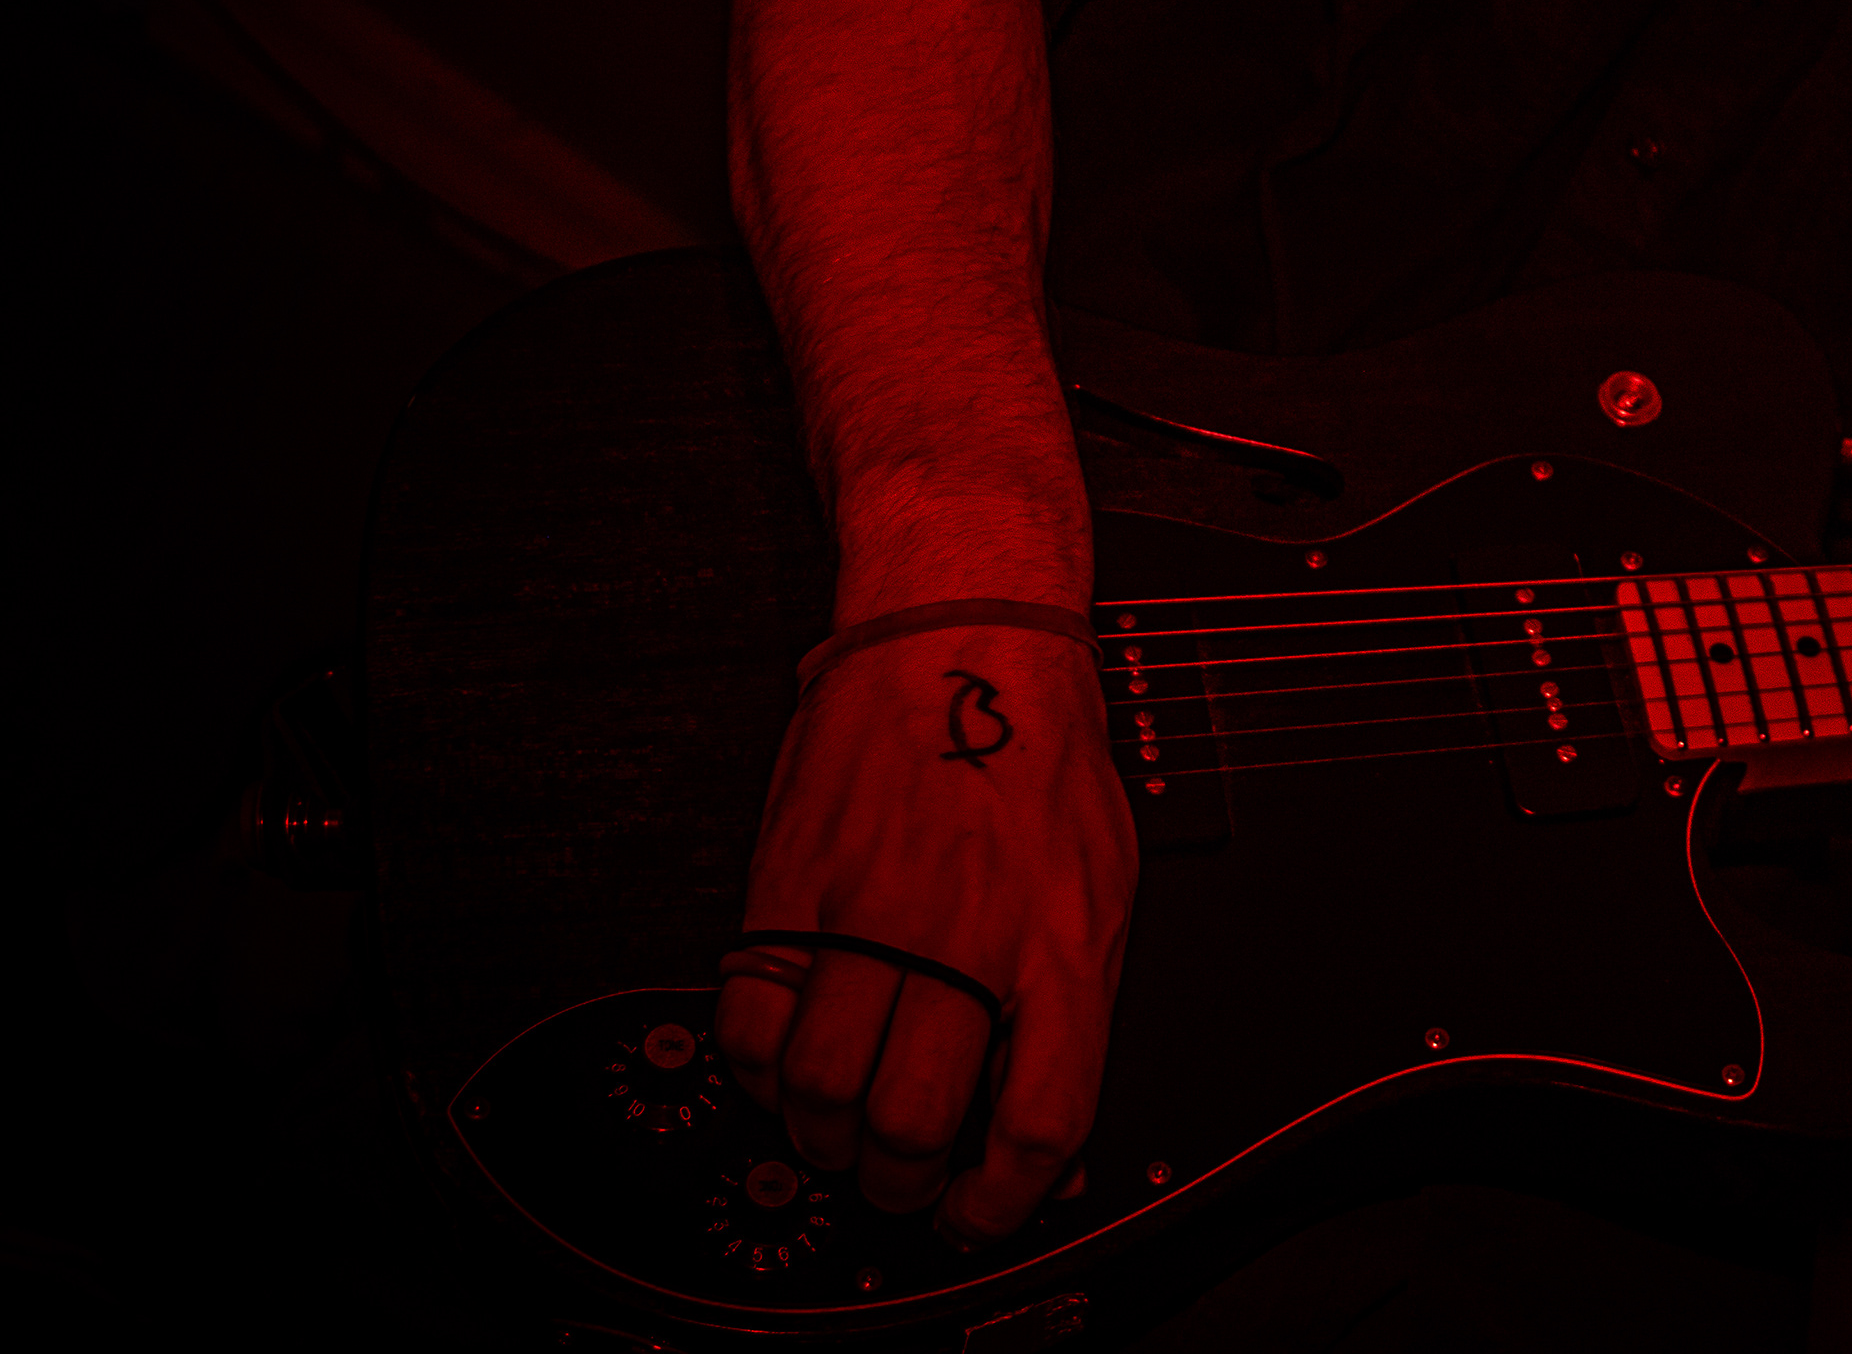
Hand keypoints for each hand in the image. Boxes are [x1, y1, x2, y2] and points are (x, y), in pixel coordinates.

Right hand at [714, 624, 1135, 1242]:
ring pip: (822, 1087)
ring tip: (841, 1127)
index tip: (977, 1216)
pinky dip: (757, 1067)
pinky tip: (786, 1060)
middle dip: (898, 1182)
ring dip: (823, 1136)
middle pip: (912, 1121)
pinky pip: (750, 1017)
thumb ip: (1074, 1002)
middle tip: (899, 1176)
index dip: (1001, 1202)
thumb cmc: (1041, 756)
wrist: (963, 635)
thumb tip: (1038, 1122)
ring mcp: (871, 909)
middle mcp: (967, 935)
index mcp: (1060, 943)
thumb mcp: (1102, 880)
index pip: (1039, 1121)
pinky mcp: (791, 885)